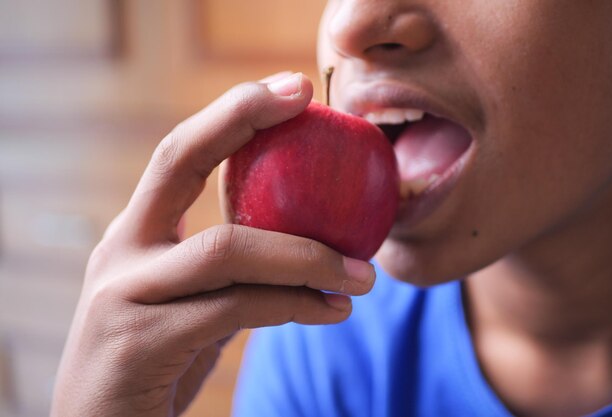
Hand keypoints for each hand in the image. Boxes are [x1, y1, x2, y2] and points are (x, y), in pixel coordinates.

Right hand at [50, 73, 375, 416]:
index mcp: (135, 237)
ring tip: (362, 274)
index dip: (232, 114)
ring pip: (227, 250)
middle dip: (239, 119)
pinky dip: (295, 305)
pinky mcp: (141, 342)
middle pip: (177, 161)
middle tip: (306, 98)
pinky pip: (238, 308)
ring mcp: (125, 295)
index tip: (292, 88)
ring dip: (306, 256)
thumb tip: (310, 246)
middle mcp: (122, 253)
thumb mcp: (192, 304)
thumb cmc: (159, 362)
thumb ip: (235, 272)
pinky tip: (332, 311)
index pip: (178, 155)